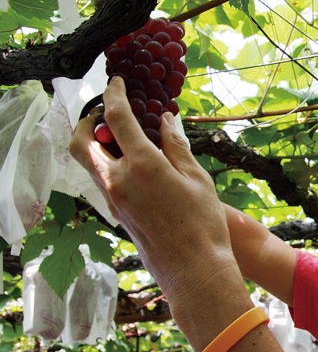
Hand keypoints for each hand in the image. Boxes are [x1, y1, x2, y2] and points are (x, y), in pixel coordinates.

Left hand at [69, 77, 242, 328]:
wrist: (194, 268)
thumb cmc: (203, 224)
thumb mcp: (197, 178)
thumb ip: (177, 146)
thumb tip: (165, 120)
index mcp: (141, 165)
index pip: (116, 119)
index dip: (114, 95)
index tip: (117, 82)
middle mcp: (118, 180)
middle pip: (81, 141)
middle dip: (87, 120)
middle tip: (105, 110)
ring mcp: (113, 199)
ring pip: (88, 161)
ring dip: (95, 142)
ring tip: (120, 134)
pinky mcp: (117, 212)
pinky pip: (101, 178)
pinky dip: (107, 161)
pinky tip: (132, 160)